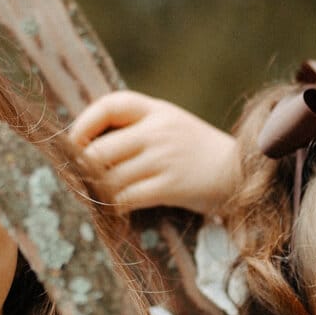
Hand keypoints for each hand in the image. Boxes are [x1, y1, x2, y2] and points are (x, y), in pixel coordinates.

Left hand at [70, 91, 240, 214]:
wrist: (242, 173)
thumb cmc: (197, 152)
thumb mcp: (170, 125)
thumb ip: (135, 128)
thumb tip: (84, 146)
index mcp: (156, 110)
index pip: (110, 104)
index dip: (84, 123)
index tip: (73, 143)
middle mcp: (159, 131)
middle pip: (100, 150)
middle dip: (83, 169)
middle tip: (78, 181)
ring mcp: (165, 158)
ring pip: (110, 178)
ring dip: (97, 191)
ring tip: (95, 197)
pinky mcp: (171, 186)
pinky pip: (127, 198)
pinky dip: (115, 206)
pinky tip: (115, 209)